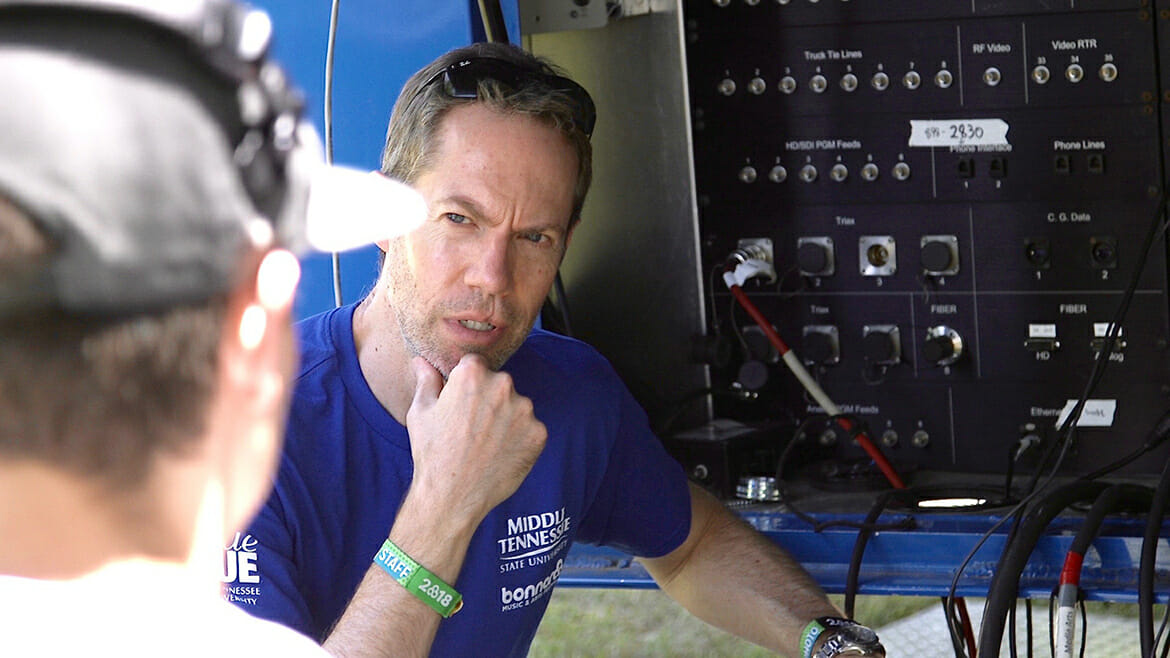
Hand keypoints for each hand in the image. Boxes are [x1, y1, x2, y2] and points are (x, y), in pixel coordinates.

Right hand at [404, 354, 547, 526]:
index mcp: (473, 373)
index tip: (461, 407)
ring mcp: (525, 410)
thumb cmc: (432, 452)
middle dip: (489, 400)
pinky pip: (530, 430)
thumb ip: (427, 381)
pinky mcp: (539, 433)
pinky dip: (519, 440)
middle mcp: (503, 385)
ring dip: (507, 420)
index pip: (476, 366)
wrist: (452, 496)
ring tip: (486, 445)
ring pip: (517, 407)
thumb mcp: (421, 412)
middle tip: (472, 429)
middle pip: (499, 384)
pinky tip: (500, 455)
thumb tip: (421, 362)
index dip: (467, 386)